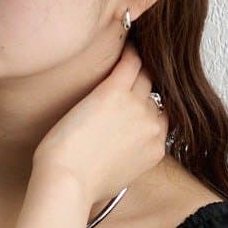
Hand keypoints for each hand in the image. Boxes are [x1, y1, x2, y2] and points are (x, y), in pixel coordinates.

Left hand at [31, 41, 169, 207]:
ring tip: (127, 52)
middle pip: (152, 93)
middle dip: (141, 85)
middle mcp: (152, 124)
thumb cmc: (83, 185)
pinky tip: (124, 41)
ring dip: (137, 65)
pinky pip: (130, 62)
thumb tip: (119, 148)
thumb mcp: (119, 175)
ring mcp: (136, 107)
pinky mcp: (114, 92)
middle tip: (130, 72)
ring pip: (144, 75)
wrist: (67, 183)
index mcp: (156, 147)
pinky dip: (128, 51)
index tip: (135, 98)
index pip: (159, 115)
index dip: (145, 105)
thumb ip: (129, 156)